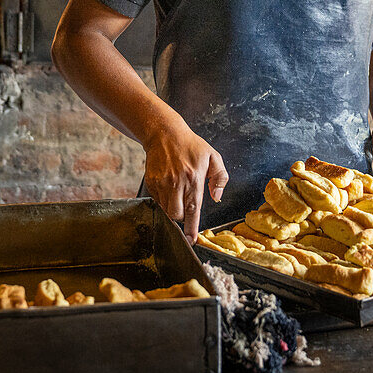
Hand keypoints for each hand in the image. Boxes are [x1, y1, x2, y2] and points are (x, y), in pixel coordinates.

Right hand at [143, 125, 228, 242]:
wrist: (164, 134)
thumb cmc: (190, 145)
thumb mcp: (213, 156)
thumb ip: (220, 178)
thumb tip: (217, 197)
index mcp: (194, 178)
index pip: (193, 210)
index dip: (192, 228)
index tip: (192, 239)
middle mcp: (177, 183)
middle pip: (177, 215)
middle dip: (182, 217)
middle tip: (186, 206)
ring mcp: (162, 183)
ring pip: (166, 210)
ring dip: (173, 208)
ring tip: (178, 192)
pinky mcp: (152, 182)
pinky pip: (158, 201)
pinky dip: (164, 200)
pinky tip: (170, 187)